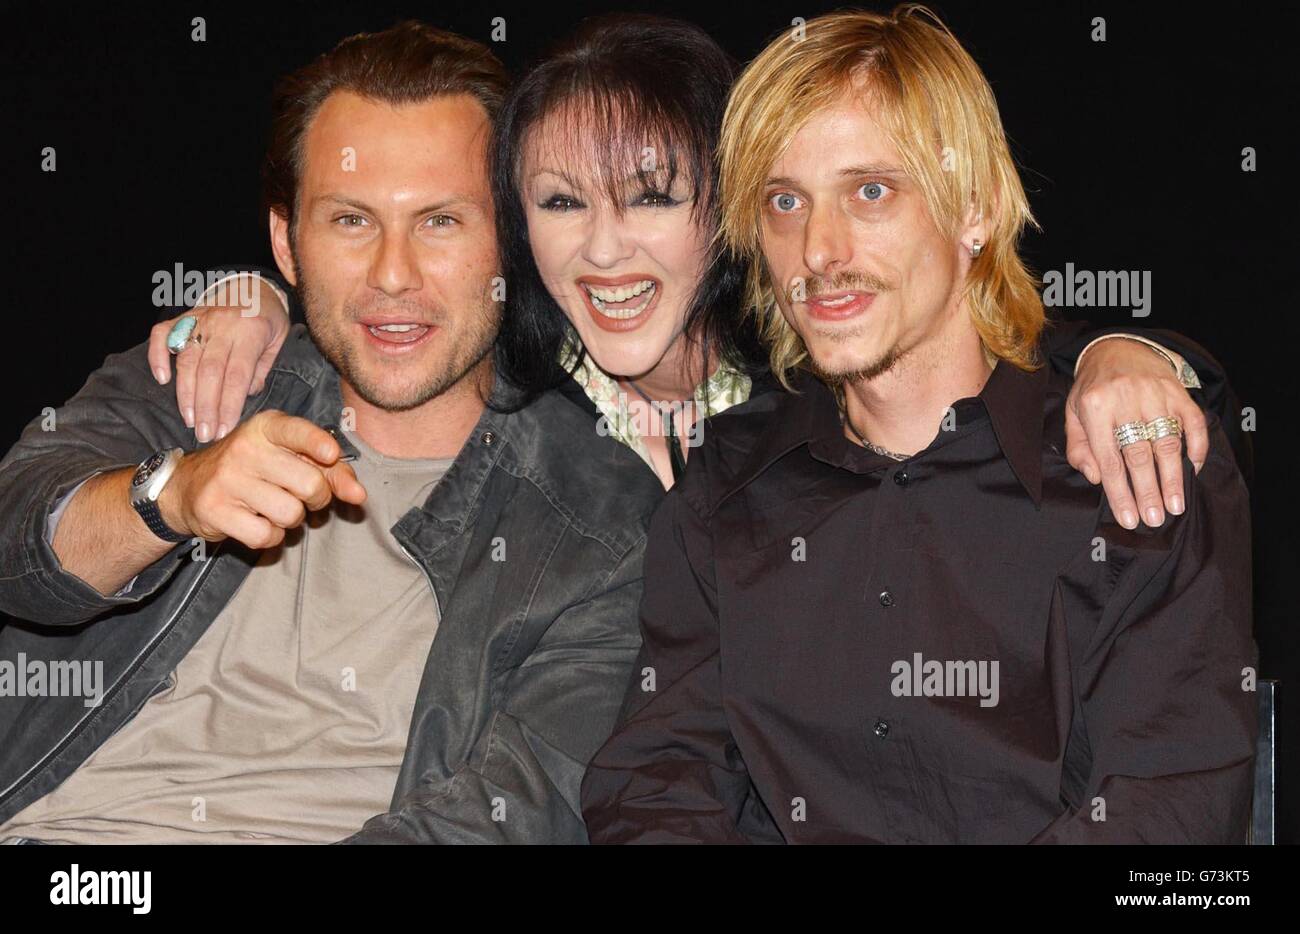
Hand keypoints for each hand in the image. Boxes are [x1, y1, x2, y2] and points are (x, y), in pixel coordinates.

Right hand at [148, 275, 290, 442]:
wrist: (253, 286)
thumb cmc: (268, 321)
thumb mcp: (278, 342)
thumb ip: (262, 369)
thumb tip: (246, 395)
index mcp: (251, 331)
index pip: (237, 375)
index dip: (228, 405)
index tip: (223, 430)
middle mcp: (223, 324)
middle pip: (209, 371)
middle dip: (206, 407)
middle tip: (204, 434)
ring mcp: (201, 318)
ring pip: (186, 358)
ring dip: (186, 393)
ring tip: (190, 419)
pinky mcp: (184, 316)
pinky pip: (163, 333)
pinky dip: (158, 355)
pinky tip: (162, 379)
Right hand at [158, 410, 366, 548]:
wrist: (189, 486)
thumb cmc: (255, 469)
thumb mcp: (289, 457)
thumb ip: (331, 471)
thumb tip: (359, 496)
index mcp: (266, 428)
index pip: (297, 431)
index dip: (318, 444)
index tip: (331, 453)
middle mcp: (245, 448)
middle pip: (309, 484)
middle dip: (317, 498)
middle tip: (302, 496)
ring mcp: (227, 479)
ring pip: (290, 514)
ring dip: (291, 519)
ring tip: (273, 506)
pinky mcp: (215, 510)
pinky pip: (266, 536)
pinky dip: (270, 536)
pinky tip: (256, 521)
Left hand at [1065, 339, 1207, 529]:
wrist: (1118, 348)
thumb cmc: (1093, 390)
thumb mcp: (1073, 415)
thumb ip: (1079, 448)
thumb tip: (1096, 478)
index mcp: (1095, 407)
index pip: (1109, 459)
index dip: (1120, 492)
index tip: (1129, 518)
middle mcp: (1126, 400)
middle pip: (1140, 454)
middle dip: (1148, 491)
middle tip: (1155, 519)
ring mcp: (1155, 395)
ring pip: (1167, 442)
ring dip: (1174, 478)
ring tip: (1176, 505)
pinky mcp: (1177, 391)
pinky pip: (1192, 423)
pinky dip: (1196, 447)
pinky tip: (1193, 470)